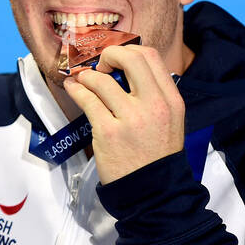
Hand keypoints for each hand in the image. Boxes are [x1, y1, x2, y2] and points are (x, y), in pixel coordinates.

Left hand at [60, 43, 183, 183]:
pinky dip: (77, 90)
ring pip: (102, 80)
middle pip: (130, 58)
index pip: (150, 56)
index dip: (128, 51)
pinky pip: (88, 100)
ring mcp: (131, 119)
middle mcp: (154, 105)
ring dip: (86, 76)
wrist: (154, 192)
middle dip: (109, 54)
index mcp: (171, 100)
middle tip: (99, 65)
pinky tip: (73, 88)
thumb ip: (154, 95)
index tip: (115, 60)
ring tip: (81, 79)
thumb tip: (125, 70)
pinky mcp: (109, 133)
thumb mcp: (169, 121)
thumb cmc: (156, 156)